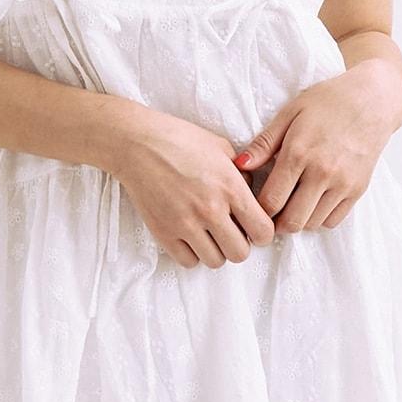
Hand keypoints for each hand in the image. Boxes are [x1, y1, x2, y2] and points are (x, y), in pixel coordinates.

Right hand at [109, 108, 277, 268]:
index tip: (254, 227)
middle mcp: (211, 210)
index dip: (262, 232)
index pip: (262, 231)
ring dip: (216, 250)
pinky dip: (193, 253)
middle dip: (240, 244)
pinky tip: (191, 236)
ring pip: (215, 261)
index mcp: (230, 187)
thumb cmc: (179, 139)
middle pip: (240, 253)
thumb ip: (242, 175)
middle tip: (231, 231)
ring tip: (209, 233)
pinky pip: (188, 261)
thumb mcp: (221, 148)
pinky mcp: (163, 233)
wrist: (138, 144)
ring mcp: (185, 224)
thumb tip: (251, 195)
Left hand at [232, 65, 400, 233]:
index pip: (271, 201)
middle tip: (271, 211)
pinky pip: (333, 220)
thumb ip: (264, 142)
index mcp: (299, 153)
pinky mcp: (358, 190)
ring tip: (292, 203)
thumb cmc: (328, 101)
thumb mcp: (290, 113)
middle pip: (291, 221)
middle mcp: (322, 173)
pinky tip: (313, 200)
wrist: (373, 100)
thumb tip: (239, 166)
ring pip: (312, 224)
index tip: (255, 205)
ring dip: (298, 219)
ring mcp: (343, 184)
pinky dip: (319, 217)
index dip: (258, 210)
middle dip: (276, 221)